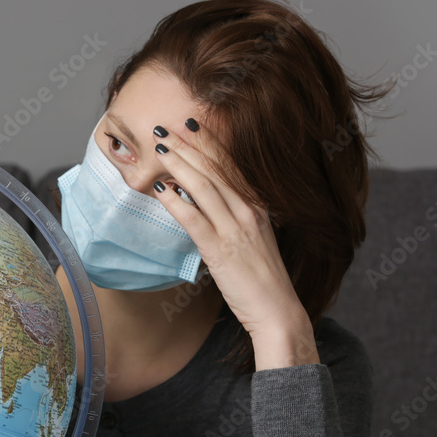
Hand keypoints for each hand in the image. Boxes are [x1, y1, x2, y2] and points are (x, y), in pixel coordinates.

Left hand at [150, 120, 317, 368]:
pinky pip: (193, 219)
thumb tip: (212, 205)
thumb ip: (238, 220)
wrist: (277, 312)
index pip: (231, 167)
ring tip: (159, 148)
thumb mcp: (256, 240)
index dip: (210, 143)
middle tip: (165, 129)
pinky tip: (161, 189)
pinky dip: (176, 201)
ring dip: (179, 164)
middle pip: (214, 170)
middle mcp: (249, 212)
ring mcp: (235, 229)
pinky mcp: (220, 250)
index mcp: (259, 207)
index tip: (191, 125)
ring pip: (203, 187)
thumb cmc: (264, 281)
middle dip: (188, 146)